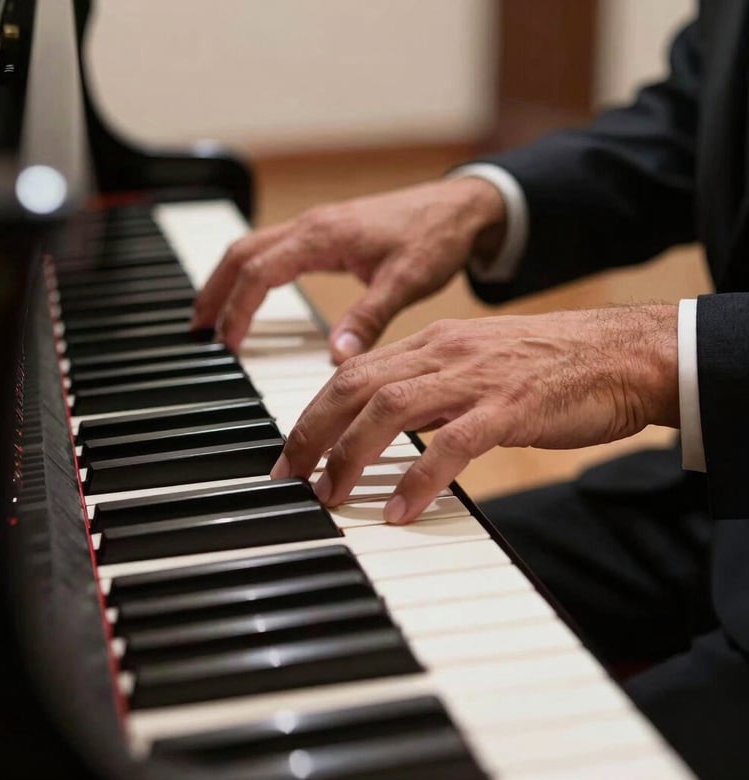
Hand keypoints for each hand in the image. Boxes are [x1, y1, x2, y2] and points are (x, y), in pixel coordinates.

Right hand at [192, 177, 505, 362]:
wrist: (461, 207)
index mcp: (323, 236)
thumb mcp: (405, 282)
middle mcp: (312, 226)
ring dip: (227, 279)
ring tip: (212, 315)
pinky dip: (250, 271)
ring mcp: (316, 226)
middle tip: (199, 331)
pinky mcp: (326, 231)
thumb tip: (334, 357)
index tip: (227, 345)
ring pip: (252, 247)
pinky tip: (252, 292)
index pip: (259, 272)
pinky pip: (272, 247)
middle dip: (214, 291)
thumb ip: (368, 319)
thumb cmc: (436, 237)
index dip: (237, 309)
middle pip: (240, 254)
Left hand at [271, 305, 678, 523]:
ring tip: (331, 495)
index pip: (353, 372)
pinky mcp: (511, 406)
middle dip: (312, 432)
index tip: (291, 451)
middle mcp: (445, 353)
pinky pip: (452, 443)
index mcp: (433, 342)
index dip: (313, 412)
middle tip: (288, 476)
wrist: (622, 352)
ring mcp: (476, 378)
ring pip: (391, 408)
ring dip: (351, 455)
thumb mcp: (476, 364)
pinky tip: (399, 511)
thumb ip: (430, 385)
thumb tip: (386, 419)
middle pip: (355, 386)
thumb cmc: (549, 363)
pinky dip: (419, 477)